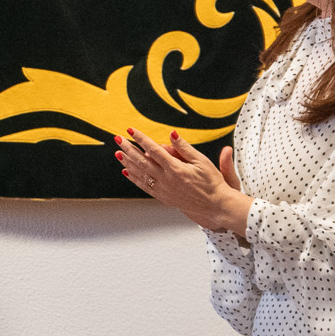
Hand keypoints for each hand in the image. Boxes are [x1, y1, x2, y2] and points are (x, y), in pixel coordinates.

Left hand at [115, 128, 251, 233]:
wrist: (216, 205)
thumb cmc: (212, 182)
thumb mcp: (201, 161)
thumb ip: (184, 147)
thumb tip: (171, 134)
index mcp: (176, 169)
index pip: (154, 150)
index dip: (141, 139)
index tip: (131, 130)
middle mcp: (167, 180)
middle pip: (142, 161)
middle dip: (129, 148)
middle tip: (118, 138)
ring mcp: (164, 190)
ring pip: (141, 174)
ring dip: (128, 162)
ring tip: (118, 153)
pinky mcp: (164, 197)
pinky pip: (145, 187)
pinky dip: (134, 178)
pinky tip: (127, 171)